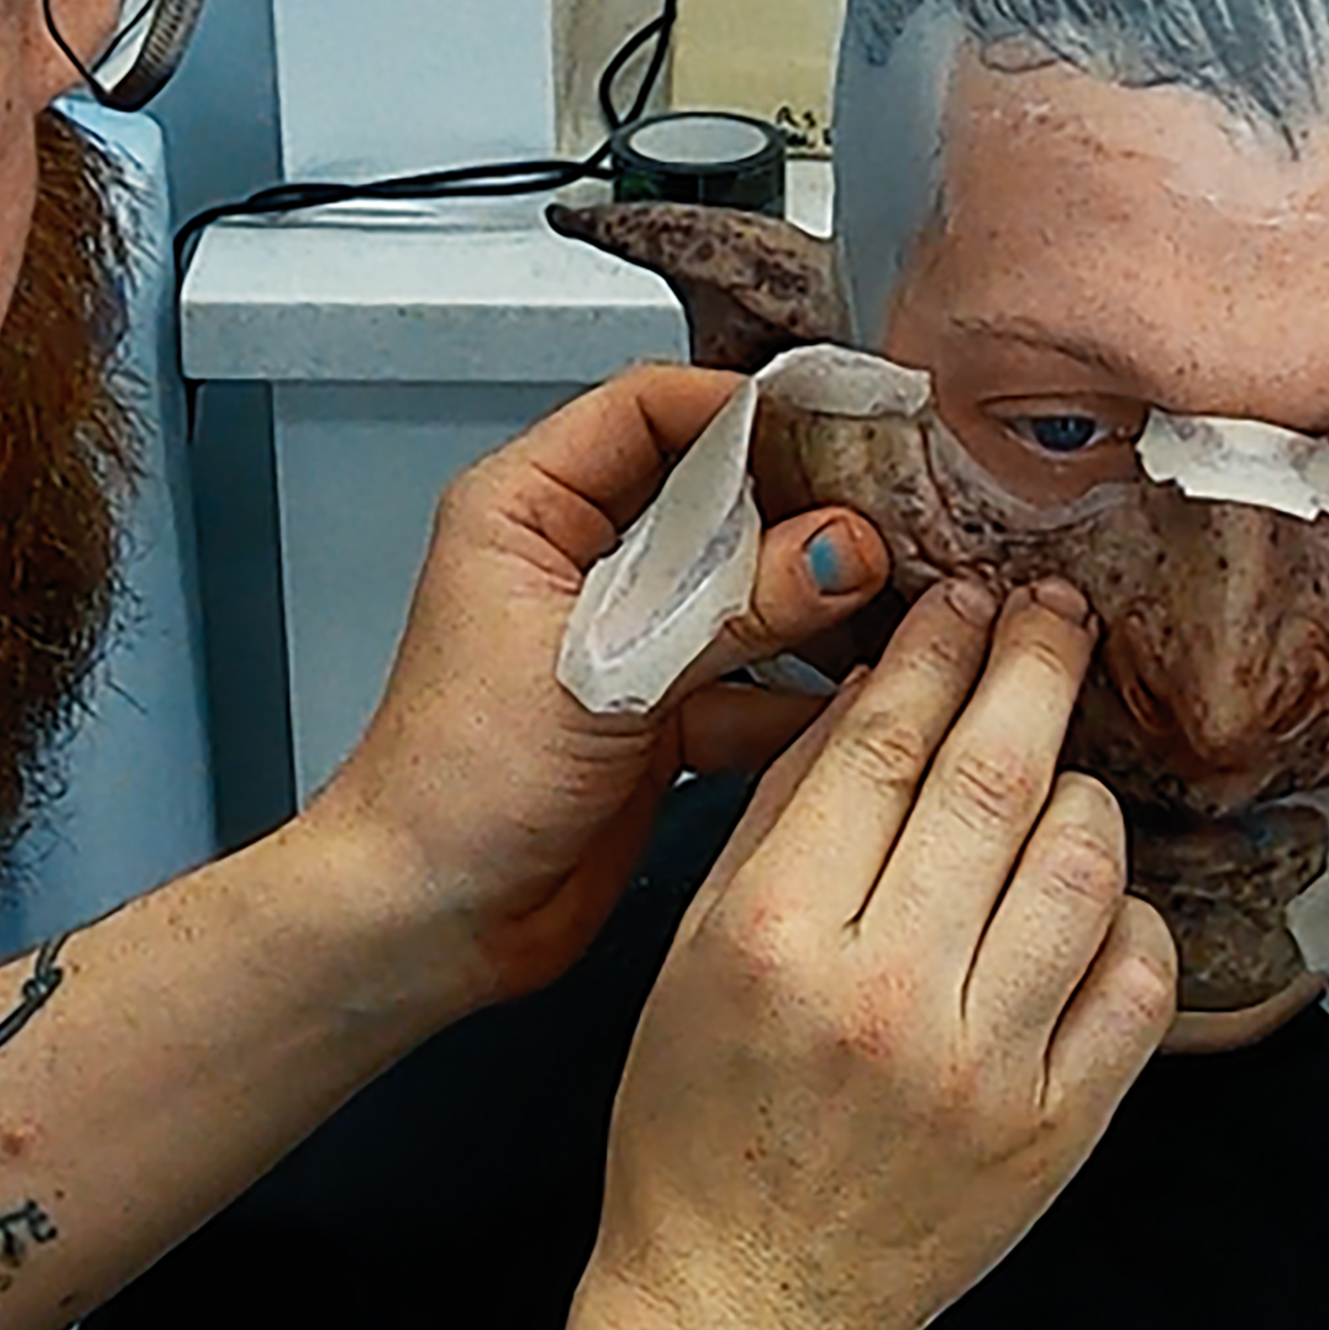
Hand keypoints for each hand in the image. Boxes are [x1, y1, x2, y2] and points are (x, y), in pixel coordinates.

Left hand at [300, 363, 897, 1008]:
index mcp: (527, 509)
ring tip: (899, 605)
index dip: (751, 411)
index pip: (653, 409)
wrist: (429, 919)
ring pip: (747, 593)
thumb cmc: (450, 787)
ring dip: (817, 608)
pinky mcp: (664, 715)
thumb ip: (730, 607)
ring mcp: (628, 640)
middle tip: (896, 519)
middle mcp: (580, 561)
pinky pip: (756, 683)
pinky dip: (805, 697)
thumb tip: (842, 547)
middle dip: (808, 512)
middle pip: (718, 497)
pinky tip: (862, 699)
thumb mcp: (603, 676)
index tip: (842, 425)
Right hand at [574, 586, 1177, 1329]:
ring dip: (1085, 789)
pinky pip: (1138, 979)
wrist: (740, 1305)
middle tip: (1057, 614)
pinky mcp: (1061, 1126)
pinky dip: (1130, 916)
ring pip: (1087, 864)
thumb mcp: (695, 957)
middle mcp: (889, 994)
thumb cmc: (696, 1128)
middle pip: (996, 779)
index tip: (966, 600)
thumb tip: (877, 695)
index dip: (937, 650)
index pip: (880, 745)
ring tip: (1063, 769)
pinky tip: (1091, 900)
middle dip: (1037, 666)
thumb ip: (785, 823)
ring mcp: (989, 1065)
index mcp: (777, 938)